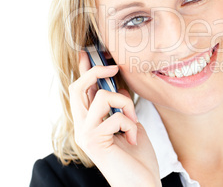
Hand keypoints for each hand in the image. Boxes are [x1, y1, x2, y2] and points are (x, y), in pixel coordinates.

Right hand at [68, 51, 160, 186]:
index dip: (83, 70)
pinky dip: (130, 124)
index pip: (80, 90)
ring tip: (133, 123)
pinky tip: (133, 139)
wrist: (141, 182)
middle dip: (96, 71)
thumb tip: (118, 85)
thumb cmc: (137, 156)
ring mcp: (84, 134)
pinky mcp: (92, 141)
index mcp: (90, 121)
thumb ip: (119, 106)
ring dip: (125, 104)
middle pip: (78, 87)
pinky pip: (115, 116)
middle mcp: (81, 126)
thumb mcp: (129, 123)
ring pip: (101, 97)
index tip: (88, 52)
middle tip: (114, 68)